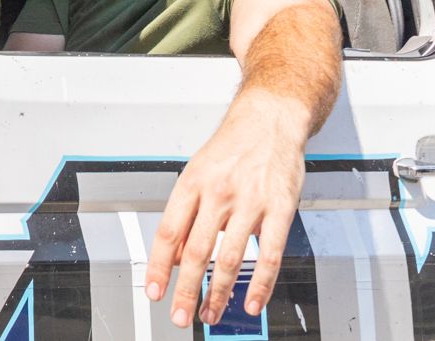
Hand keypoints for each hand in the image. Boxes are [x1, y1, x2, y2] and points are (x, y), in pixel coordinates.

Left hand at [145, 93, 306, 327]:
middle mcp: (218, 193)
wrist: (270, 119)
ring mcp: (250, 202)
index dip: (159, 266)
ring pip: (229, 258)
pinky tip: (251, 303)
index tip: (154, 291)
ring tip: (211, 314)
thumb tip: (175, 253)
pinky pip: (270, 255)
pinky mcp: (281, 209)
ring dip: (218, 293)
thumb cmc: (233, 147)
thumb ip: (188, 211)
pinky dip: (260, 284)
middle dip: (185, 289)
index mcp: (191, 184)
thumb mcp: (198, 171)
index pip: (168, 233)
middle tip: (179, 315)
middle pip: (195, 251)